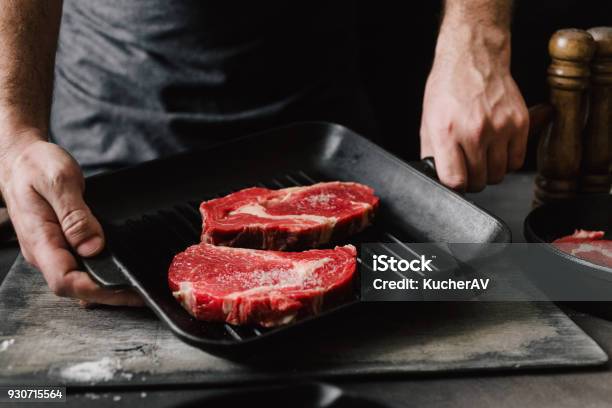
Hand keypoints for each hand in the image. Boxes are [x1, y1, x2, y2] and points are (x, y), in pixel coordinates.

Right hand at [0, 133, 142, 305]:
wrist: (20, 160)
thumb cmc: (35, 166)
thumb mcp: (58, 181)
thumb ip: (75, 215)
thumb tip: (92, 246)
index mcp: (39, 239)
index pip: (64, 280)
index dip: (96, 290)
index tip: (124, 290)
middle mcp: (44, 251)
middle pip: (75, 287)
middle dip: (108, 295)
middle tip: (141, 294)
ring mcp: (52, 250)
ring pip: (79, 279)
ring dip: (107, 287)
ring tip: (136, 288)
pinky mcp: (61, 245)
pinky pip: (81, 266)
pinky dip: (102, 272)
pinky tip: (120, 272)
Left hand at [420, 25, 528, 191]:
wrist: (474, 57)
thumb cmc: (448, 88)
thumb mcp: (428, 120)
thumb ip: (432, 152)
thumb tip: (438, 177)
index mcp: (447, 132)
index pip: (455, 181)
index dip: (454, 185)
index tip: (455, 179)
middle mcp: (474, 131)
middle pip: (479, 181)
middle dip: (472, 180)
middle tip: (468, 167)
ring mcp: (500, 128)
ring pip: (498, 174)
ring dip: (490, 172)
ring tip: (482, 156)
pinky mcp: (519, 123)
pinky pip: (517, 161)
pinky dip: (507, 161)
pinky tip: (496, 149)